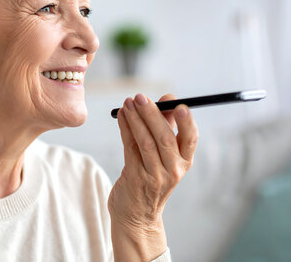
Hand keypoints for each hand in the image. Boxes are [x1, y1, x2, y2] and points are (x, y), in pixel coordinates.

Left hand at [108, 94, 197, 257]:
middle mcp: (173, 170)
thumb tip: (166, 100)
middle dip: (153, 114)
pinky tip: (121, 116)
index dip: (186, 121)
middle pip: (165, 138)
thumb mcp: (164, 156)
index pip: (191, 139)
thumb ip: (165, 128)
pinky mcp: (135, 178)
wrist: (136, 216)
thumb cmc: (150, 178)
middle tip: (141, 97)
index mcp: (184, 162)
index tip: (178, 104)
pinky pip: (130, 148)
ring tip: (127, 102)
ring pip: (146, 142)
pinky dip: (125, 129)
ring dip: (135, 119)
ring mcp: (154, 176)